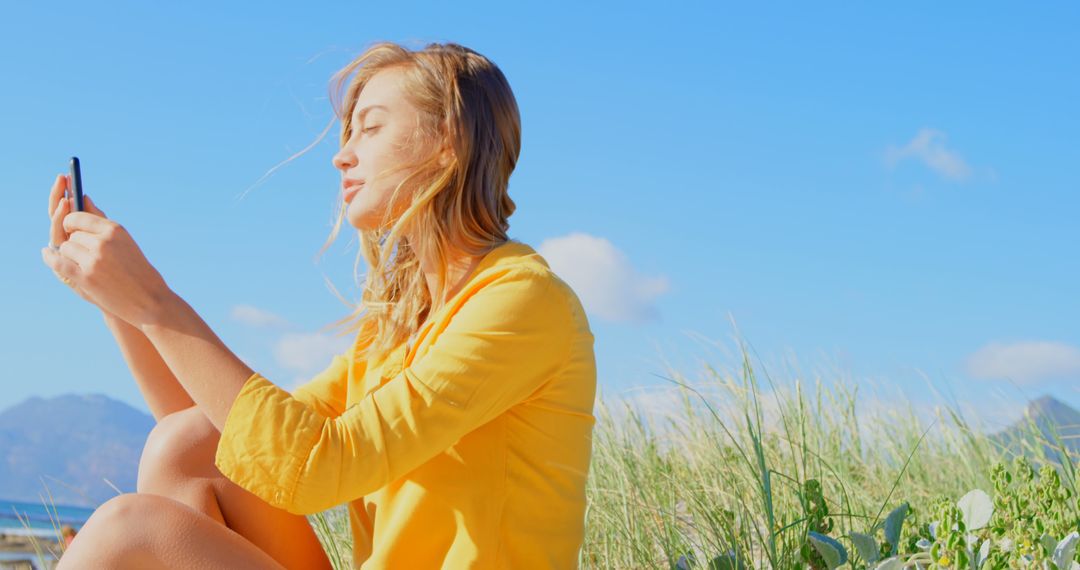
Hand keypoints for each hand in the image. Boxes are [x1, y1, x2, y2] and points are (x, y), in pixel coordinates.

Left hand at [41, 174, 171, 326]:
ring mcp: (93, 260)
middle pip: (71, 235)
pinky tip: (47, 255)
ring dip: (69, 255)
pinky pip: (58, 263)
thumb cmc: (139, 271)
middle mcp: (103, 242)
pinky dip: (50, 259)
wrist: (150, 301)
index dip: (71, 223)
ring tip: (85, 265)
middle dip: (74, 243)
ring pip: (65, 248)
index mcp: (115, 230)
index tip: (71, 227)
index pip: (79, 218)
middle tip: (86, 254)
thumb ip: (101, 223)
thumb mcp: (125, 242)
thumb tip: (83, 197)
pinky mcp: (86, 278)